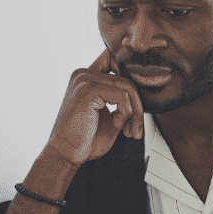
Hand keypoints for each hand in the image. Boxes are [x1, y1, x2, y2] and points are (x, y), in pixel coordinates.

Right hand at [46, 47, 144, 167]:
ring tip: (128, 130)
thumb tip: (145, 94)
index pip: (114, 59)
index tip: (134, 105)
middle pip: (127, 78)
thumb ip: (122, 101)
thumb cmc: (86, 138)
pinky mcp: (88, 91)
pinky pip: (122, 95)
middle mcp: (83, 74)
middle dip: (138, 105)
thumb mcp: (110, 116)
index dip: (130, 77)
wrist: (67, 154)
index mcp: (86, 77)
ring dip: (135, 112)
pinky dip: (126, 113)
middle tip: (135, 127)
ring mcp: (84, 80)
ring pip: (128, 86)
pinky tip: (116, 125)